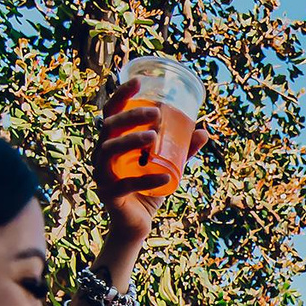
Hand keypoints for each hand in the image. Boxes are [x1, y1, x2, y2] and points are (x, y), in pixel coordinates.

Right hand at [94, 77, 211, 242]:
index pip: (112, 112)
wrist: (137, 224)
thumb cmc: (148, 188)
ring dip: (130, 141)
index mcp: (112, 141)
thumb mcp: (167, 166)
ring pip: (108, 151)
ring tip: (153, 137)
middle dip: (130, 117)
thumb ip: (182, 150)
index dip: (122, 95)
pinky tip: (164, 177)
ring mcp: (101, 174)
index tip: (139, 81)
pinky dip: (146, 180)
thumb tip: (204, 131)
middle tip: (155, 114)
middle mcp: (102, 154)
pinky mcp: (108, 195)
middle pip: (108, 128)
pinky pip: (125, 185)